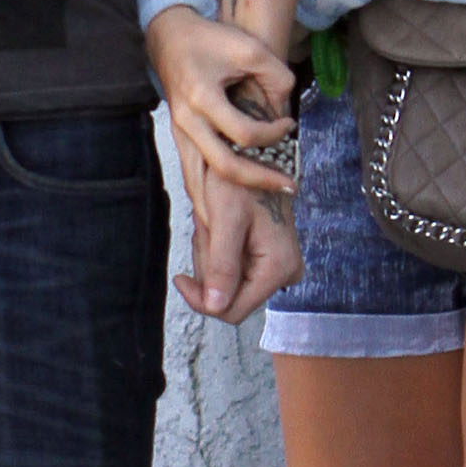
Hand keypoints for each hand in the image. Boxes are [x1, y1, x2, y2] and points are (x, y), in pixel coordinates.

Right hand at [145, 6, 297, 197]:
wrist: (168, 36)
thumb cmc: (209, 40)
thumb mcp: (248, 48)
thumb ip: (275, 76)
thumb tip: (286, 108)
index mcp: (203, 97)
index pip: (245, 133)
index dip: (274, 134)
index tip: (290, 123)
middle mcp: (187, 121)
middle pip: (224, 166)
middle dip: (260, 180)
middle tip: (290, 187)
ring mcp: (179, 133)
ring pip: (199, 181)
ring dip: (226, 202)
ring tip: (252, 219)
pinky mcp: (179, 137)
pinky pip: (192, 174)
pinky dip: (206, 196)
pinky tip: (220, 212)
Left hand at [172, 164, 304, 325]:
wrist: (255, 155)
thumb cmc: (241, 180)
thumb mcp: (225, 219)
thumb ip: (222, 265)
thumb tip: (215, 306)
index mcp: (278, 268)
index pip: (233, 311)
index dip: (202, 300)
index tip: (179, 278)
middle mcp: (286, 273)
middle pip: (230, 297)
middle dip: (209, 268)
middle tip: (206, 231)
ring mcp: (280, 267)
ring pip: (228, 283)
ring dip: (211, 256)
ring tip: (213, 224)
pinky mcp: (271, 260)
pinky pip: (234, 268)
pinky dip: (218, 251)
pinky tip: (219, 227)